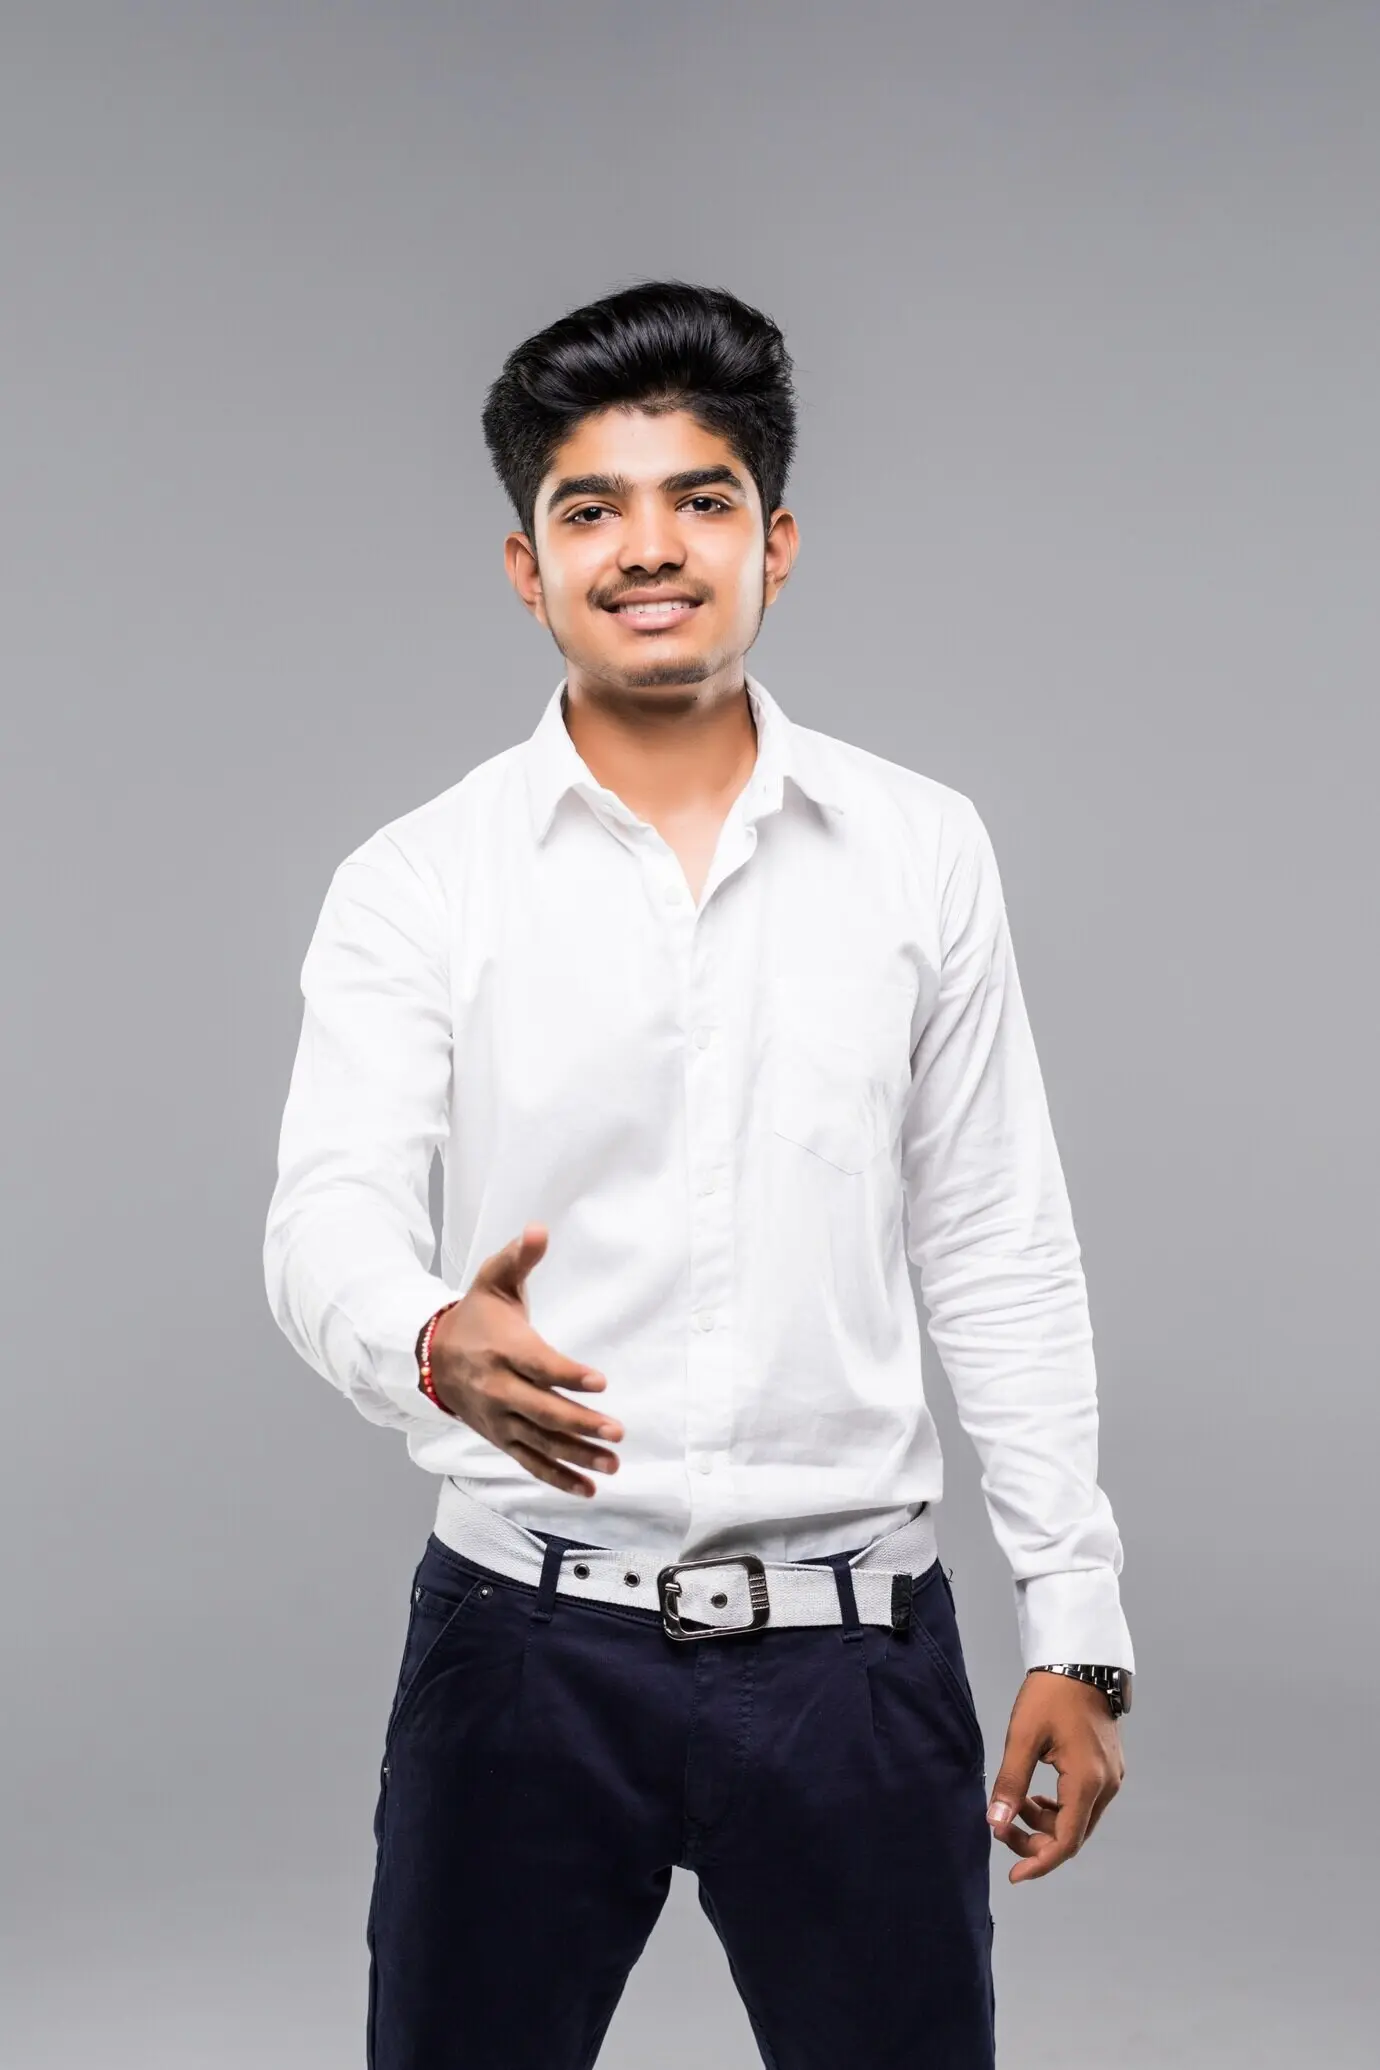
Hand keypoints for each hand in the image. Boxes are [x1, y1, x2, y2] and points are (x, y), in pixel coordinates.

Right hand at [426, 1223, 621, 1496]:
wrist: (432, 1355)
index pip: (538, 1365)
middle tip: (617, 1432)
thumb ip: (519, 1257)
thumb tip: (539, 1229)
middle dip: (580, 1424)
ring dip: (577, 1458)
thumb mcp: (494, 1281)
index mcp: (502, 1350)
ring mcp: (499, 1419)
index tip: (600, 1382)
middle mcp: (499, 1389)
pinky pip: (530, 1462)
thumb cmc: (477, 1315)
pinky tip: (589, 1490)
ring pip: (540, 1443)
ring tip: (613, 1464)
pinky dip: (557, 1478)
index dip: (568, 1374)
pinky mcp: (501, 1437)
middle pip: (541, 1411)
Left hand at [985, 1671, 1124, 1882]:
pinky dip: (1058, 1806)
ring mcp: (1112, 1777)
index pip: (1065, 1842)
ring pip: (1078, 1819)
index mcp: (1088, 1782)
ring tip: (1014, 1801)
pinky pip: (1083, 1802)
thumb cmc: (1050, 1695)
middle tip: (1002, 1828)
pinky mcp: (1109, 1768)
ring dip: (1045, 1821)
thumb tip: (994, 1823)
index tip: (1013, 1875)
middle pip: (1073, 1835)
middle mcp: (1107, 1786)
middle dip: (1036, 1840)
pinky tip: (1035, 1794)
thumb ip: (1010, 1783)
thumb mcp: (1022, 1737)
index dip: (1039, 1862)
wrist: (1079, 1661)